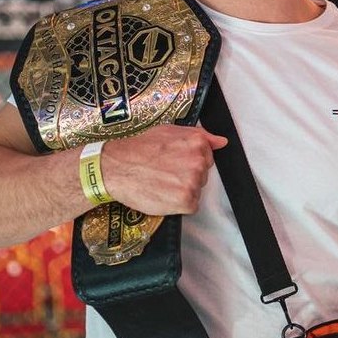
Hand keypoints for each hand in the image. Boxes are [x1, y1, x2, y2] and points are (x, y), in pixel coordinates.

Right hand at [98, 124, 227, 214]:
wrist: (116, 167)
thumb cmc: (139, 148)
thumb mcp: (170, 131)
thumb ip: (200, 135)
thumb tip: (221, 142)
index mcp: (198, 143)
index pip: (207, 158)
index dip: (188, 162)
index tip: (173, 162)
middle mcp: (199, 161)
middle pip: (202, 175)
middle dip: (186, 176)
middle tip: (164, 172)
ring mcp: (193, 182)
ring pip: (197, 190)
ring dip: (182, 190)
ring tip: (161, 182)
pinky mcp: (186, 201)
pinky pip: (191, 206)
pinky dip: (177, 204)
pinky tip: (162, 194)